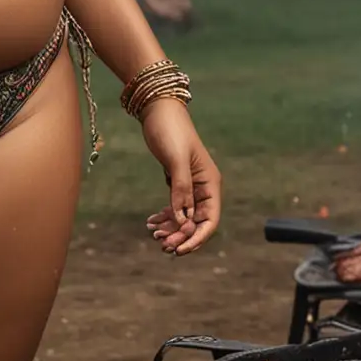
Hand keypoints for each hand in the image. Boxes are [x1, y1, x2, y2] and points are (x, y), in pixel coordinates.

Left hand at [140, 98, 220, 255]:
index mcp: (210, 183)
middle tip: (161, 245)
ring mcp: (191, 186)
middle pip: (197, 222)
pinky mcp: (177, 182)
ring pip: (185, 217)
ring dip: (171, 229)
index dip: (197, 238)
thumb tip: (183, 220)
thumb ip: (181, 189)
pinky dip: (165, 218)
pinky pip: (175, 208)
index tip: (179, 250)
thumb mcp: (175, 161)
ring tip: (152, 233)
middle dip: (181, 236)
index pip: (210, 220)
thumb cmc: (171, 131)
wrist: (158, 111)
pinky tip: (150, 222)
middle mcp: (203, 187)